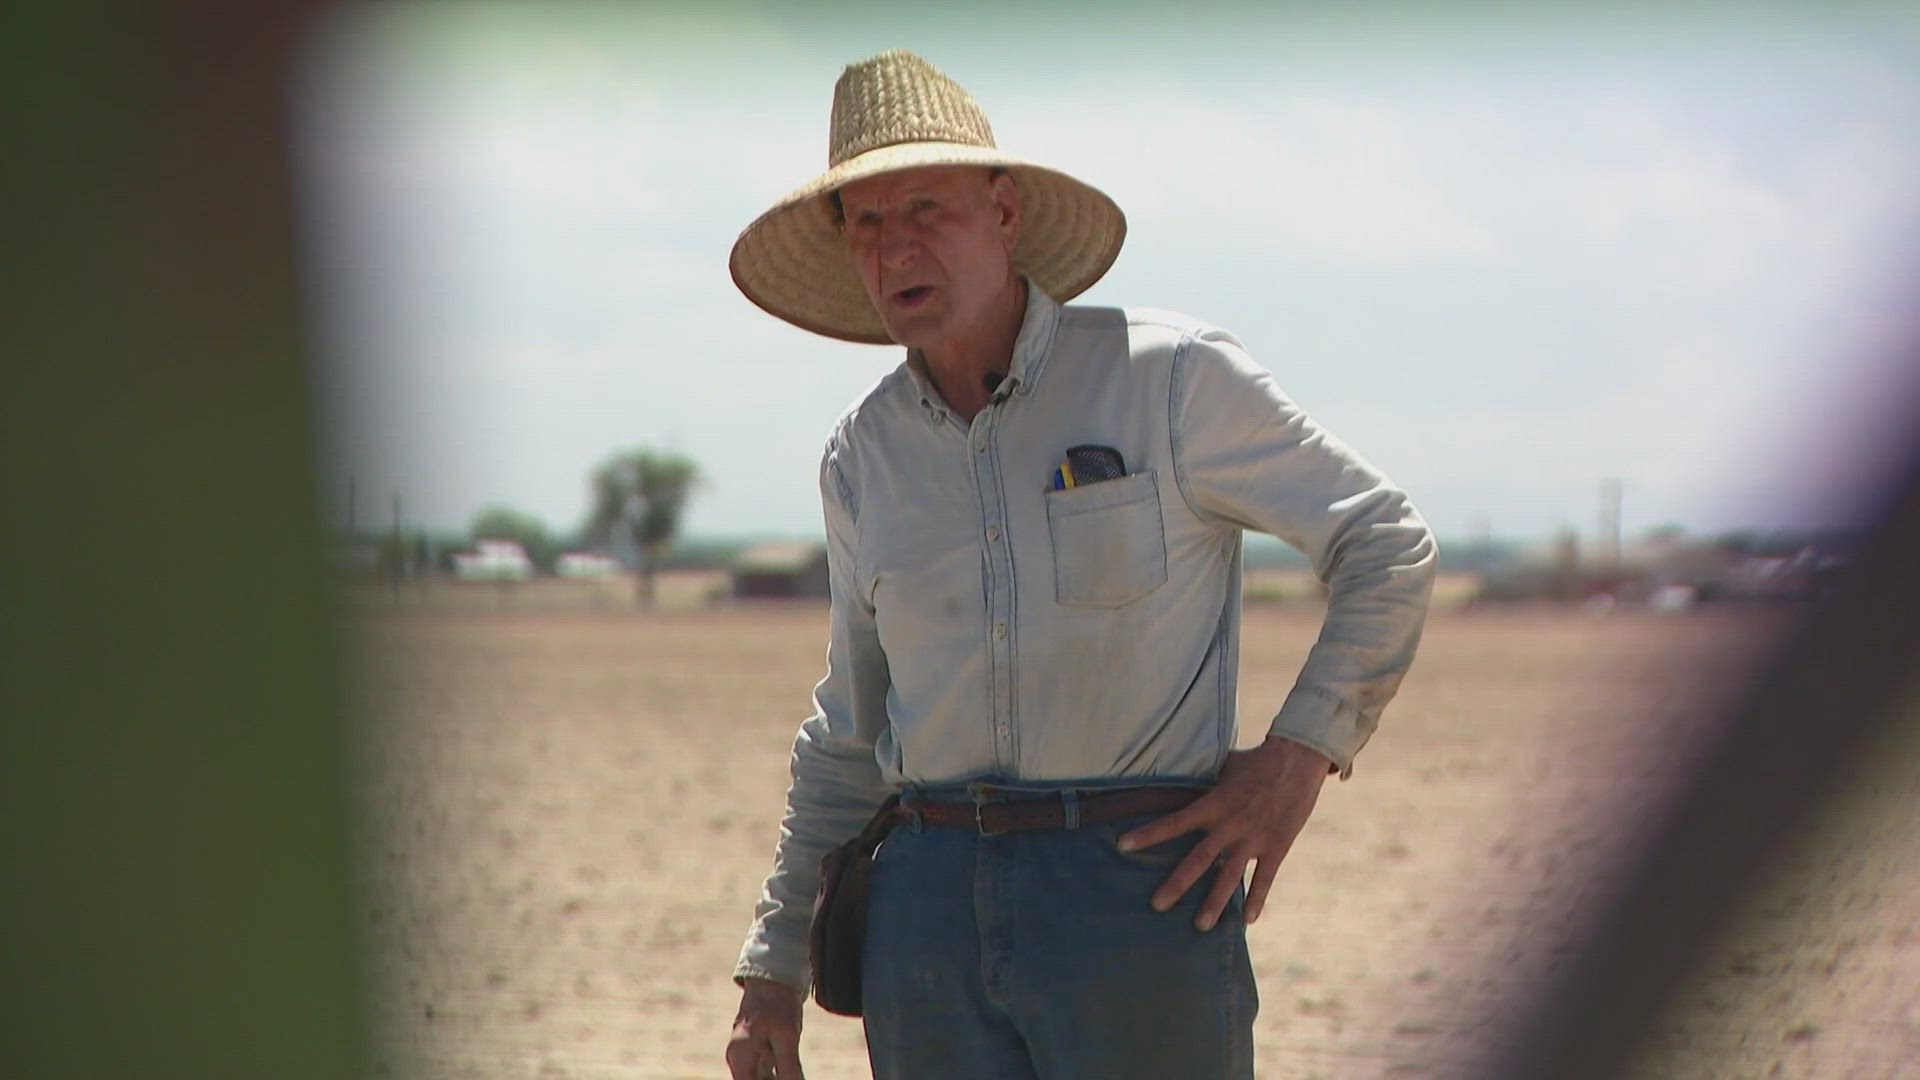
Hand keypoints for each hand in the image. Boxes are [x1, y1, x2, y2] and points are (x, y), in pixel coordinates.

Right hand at [725, 977, 805, 1078]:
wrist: (773, 978)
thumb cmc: (778, 1004)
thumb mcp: (787, 1037)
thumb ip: (789, 1067)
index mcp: (740, 1058)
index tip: (789, 1079)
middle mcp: (738, 1058)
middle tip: (794, 1076)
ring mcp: (745, 1053)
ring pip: (759, 1078)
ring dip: (775, 1079)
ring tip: (794, 1074)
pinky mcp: (754, 1048)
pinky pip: (763, 1069)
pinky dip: (776, 1074)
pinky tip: (791, 1071)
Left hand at [1117, 736, 1331, 930]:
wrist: (1297, 761)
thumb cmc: (1256, 761)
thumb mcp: (1223, 767)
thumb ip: (1203, 782)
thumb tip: (1178, 779)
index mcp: (1213, 804)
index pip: (1174, 822)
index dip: (1148, 834)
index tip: (1123, 845)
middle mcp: (1230, 825)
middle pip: (1198, 860)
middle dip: (1177, 884)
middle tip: (1157, 905)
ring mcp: (1253, 839)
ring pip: (1230, 877)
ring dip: (1215, 903)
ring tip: (1201, 926)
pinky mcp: (1277, 846)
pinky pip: (1265, 878)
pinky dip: (1257, 898)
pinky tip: (1249, 920)